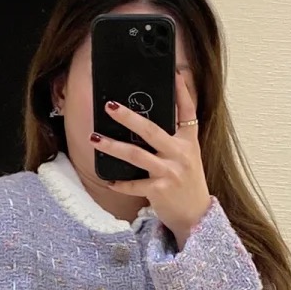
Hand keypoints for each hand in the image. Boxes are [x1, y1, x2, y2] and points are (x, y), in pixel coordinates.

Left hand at [91, 70, 211, 247]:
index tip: (175, 74)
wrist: (195, 215)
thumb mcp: (188, 155)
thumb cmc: (187, 182)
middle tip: (110, 106)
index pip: (187, 112)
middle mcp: (181, 154)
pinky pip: (133, 184)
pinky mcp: (159, 190)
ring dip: (112, 146)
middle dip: (128, 117)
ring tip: (94, 138)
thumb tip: (150, 119)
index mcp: (188, 141)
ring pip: (136, 155)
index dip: (182, 92)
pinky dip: (119, 182)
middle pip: (152, 130)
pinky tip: (108, 178)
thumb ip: (175, 136)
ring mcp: (170, 172)